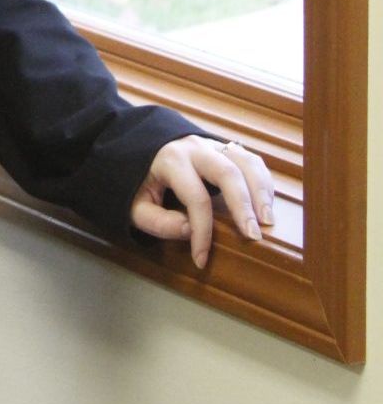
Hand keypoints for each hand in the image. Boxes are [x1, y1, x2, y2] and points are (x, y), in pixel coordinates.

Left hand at [129, 134, 275, 269]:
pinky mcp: (223, 147)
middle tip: (254, 235)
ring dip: (261, 191)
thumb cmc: (138, 180)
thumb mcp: (134, 203)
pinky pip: (250, 160)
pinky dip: (262, 181)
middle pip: (228, 172)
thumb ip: (156, 220)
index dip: (201, 231)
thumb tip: (189, 231)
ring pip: (245, 161)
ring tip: (268, 220)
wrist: (136, 145)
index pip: (194, 197)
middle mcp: (194, 148)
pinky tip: (266, 204)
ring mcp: (211, 145)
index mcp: (170, 160)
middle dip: (243, 205)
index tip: (201, 258)